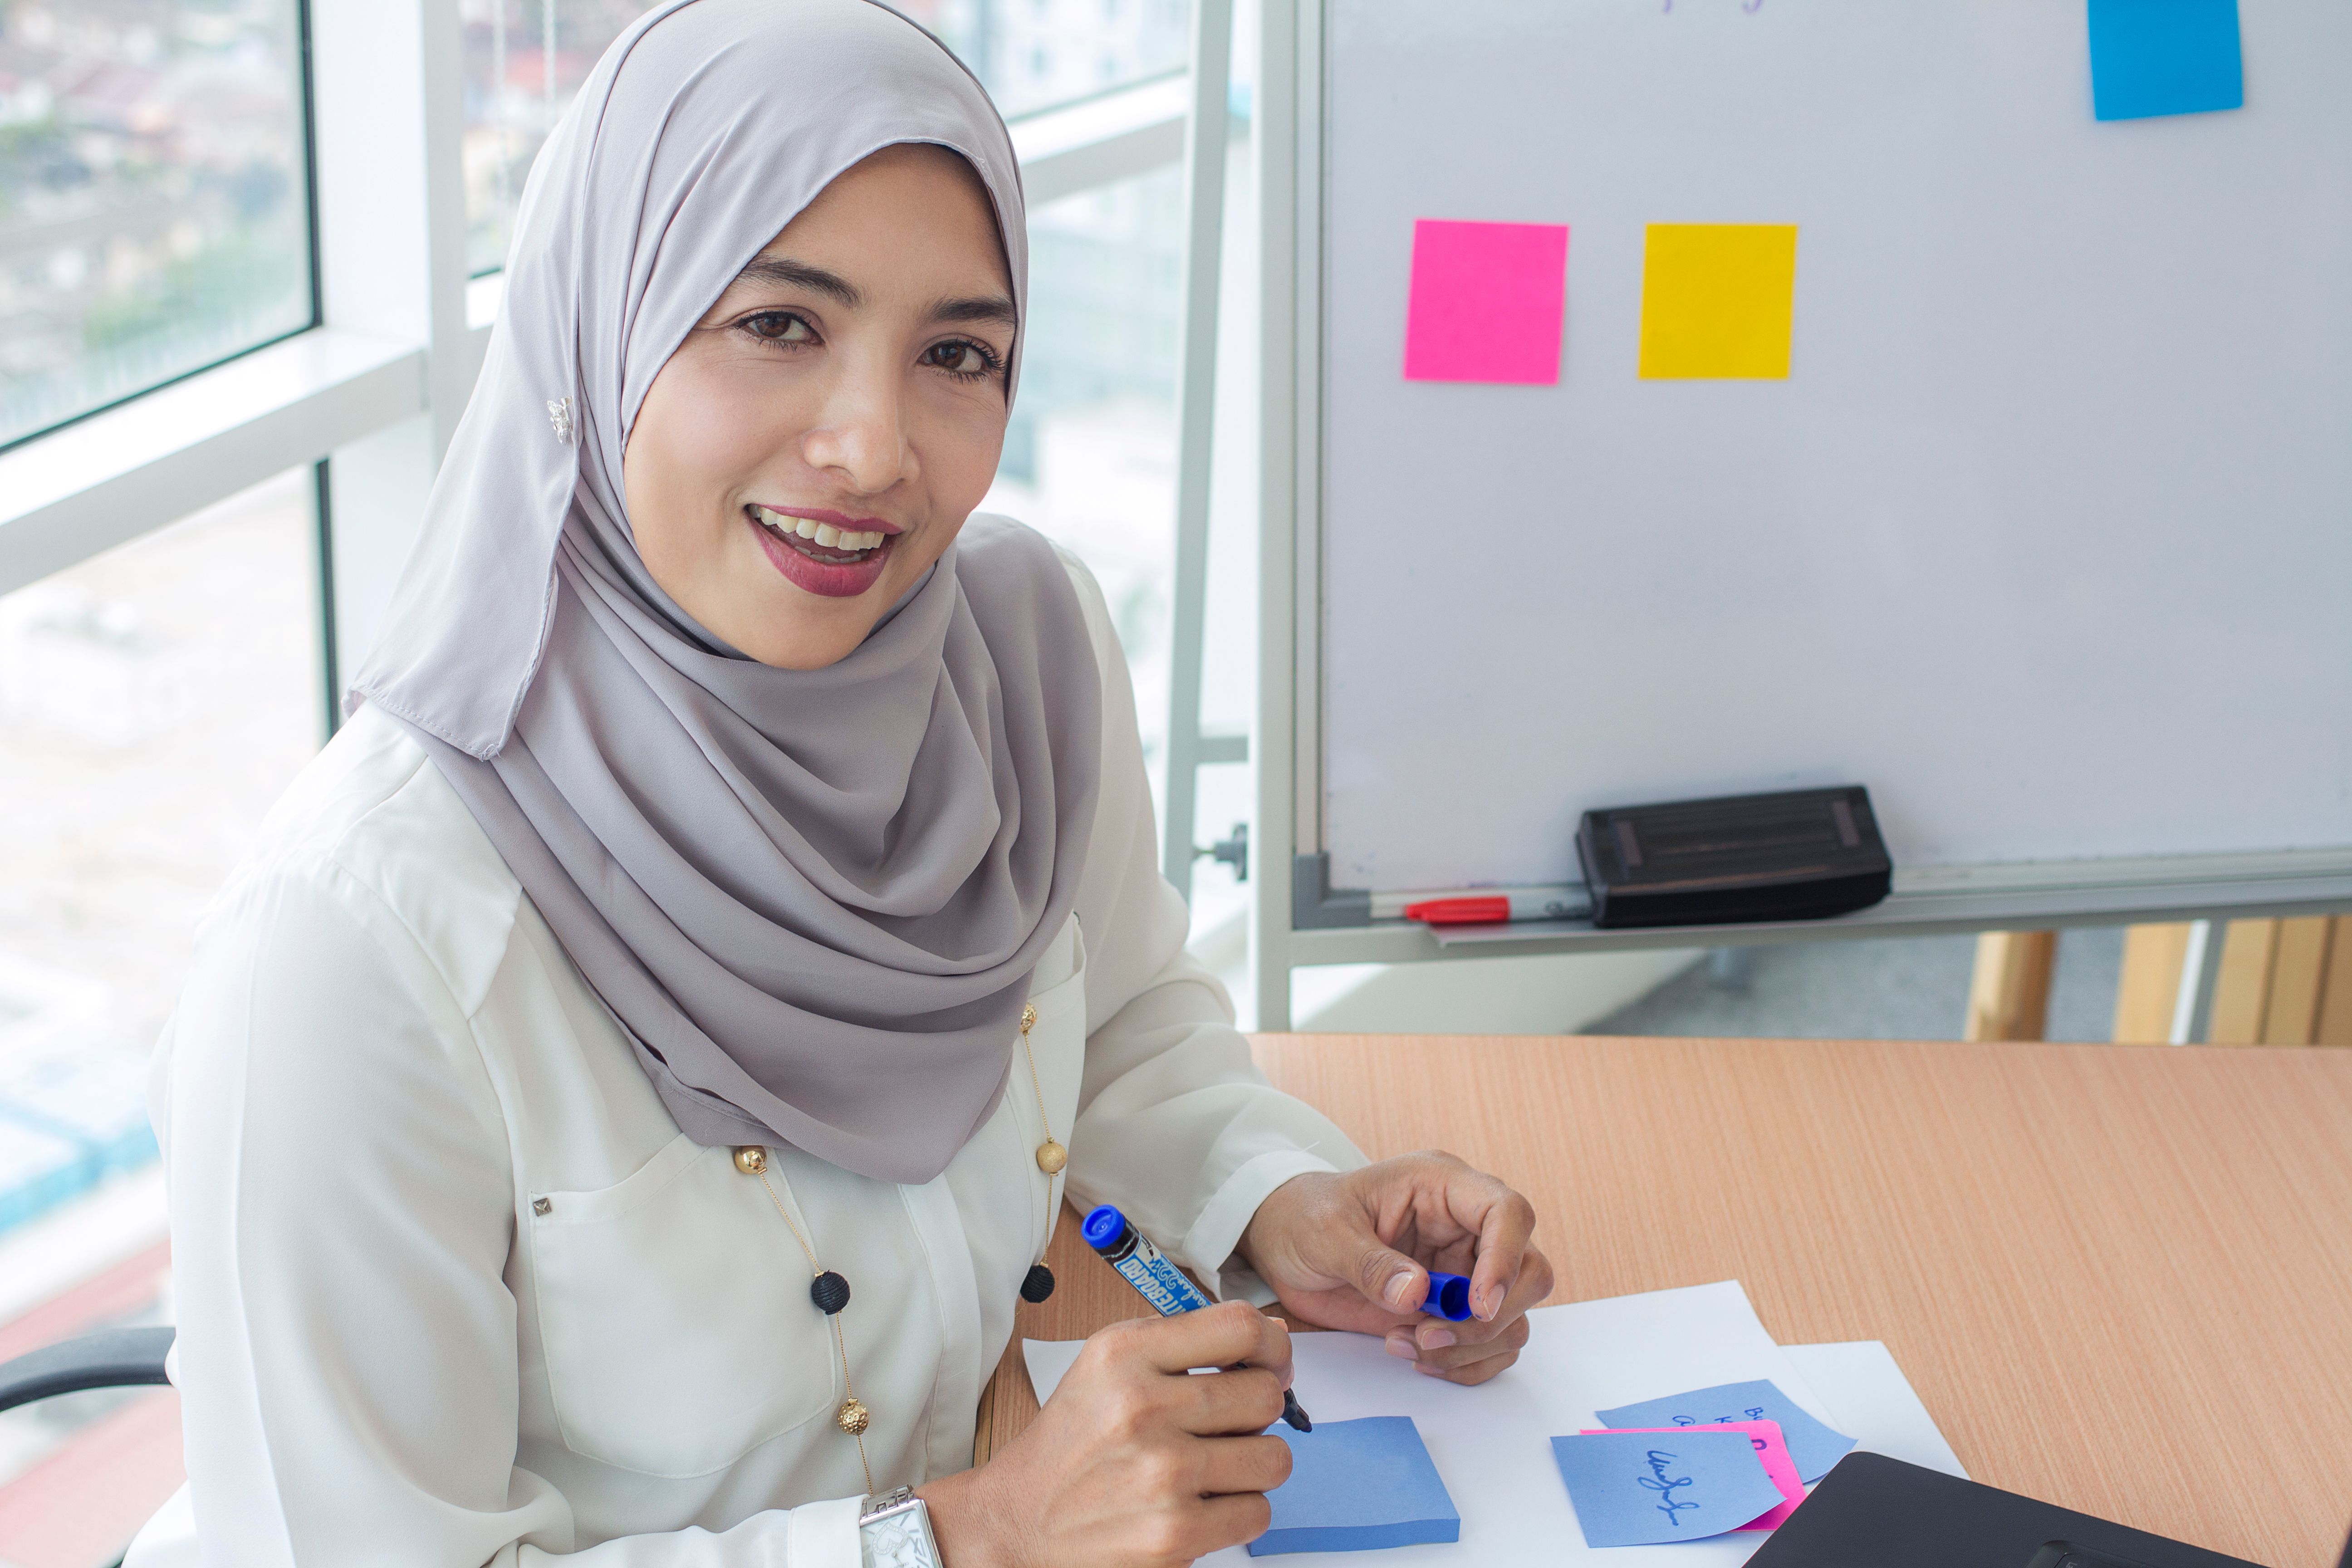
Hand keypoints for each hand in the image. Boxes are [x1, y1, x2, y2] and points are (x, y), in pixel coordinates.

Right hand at [918, 1301, 1293, 1567]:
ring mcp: (1161, 1474)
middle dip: (1259, 1412)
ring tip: (1212, 1468)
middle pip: (1266, 1394)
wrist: (1018, 1522)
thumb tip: (1275, 1335)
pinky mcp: (1175, 1534)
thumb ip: (1187, 1343)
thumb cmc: (1072, 1444)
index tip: (1271, 1362)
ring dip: (1251, 1465)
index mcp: (1125, 1354)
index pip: (1241, 1327)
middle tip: (1231, 1424)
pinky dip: (1236, 1512)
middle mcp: (1142, 1407)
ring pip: (1274, 1458)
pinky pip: (1258, 1512)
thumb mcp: (1109, 1367)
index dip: (1274, 1345)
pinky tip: (1199, 1504)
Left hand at [1237, 1152, 1550, 1384]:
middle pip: (1529, 1272)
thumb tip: (1416, 1295)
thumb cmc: (1306, 1217)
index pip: (1508, 1212)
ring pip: (1513, 1318)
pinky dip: (1464, 1364)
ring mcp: (1465, 1271)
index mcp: (1442, 1186)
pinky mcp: (1454, 1310)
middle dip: (1490, 1318)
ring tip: (1406, 1344)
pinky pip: (1491, 1345)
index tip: (1477, 1305)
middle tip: (1430, 1335)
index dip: (1506, 1259)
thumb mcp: (1327, 1232)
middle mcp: (1466, 1228)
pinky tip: (1417, 1356)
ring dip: (1470, 1347)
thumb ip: (1370, 1262)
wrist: (1286, 1242)